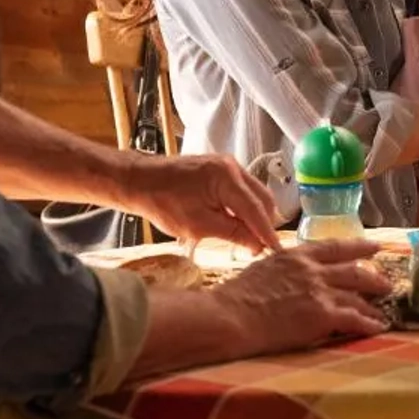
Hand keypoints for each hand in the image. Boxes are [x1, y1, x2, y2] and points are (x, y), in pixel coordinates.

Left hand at [120, 153, 282, 254]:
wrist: (141, 181)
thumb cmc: (164, 203)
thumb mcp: (199, 225)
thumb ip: (233, 233)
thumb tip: (257, 245)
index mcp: (227, 178)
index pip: (256, 209)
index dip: (268, 233)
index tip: (277, 252)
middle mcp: (232, 167)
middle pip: (262, 199)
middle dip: (264, 224)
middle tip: (259, 249)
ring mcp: (227, 166)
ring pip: (254, 194)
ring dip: (254, 216)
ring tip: (248, 239)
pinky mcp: (220, 170)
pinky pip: (243, 190)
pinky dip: (244, 208)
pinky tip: (237, 224)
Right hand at [214, 238, 391, 351]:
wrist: (231, 316)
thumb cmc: (237, 296)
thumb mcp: (264, 268)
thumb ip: (285, 268)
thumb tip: (290, 274)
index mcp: (297, 255)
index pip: (335, 246)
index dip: (358, 247)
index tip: (374, 247)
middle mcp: (313, 270)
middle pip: (354, 270)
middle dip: (373, 277)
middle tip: (386, 283)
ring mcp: (319, 292)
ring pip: (357, 296)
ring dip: (372, 305)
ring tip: (383, 311)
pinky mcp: (322, 315)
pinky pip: (354, 319)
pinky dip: (369, 323)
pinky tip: (378, 327)